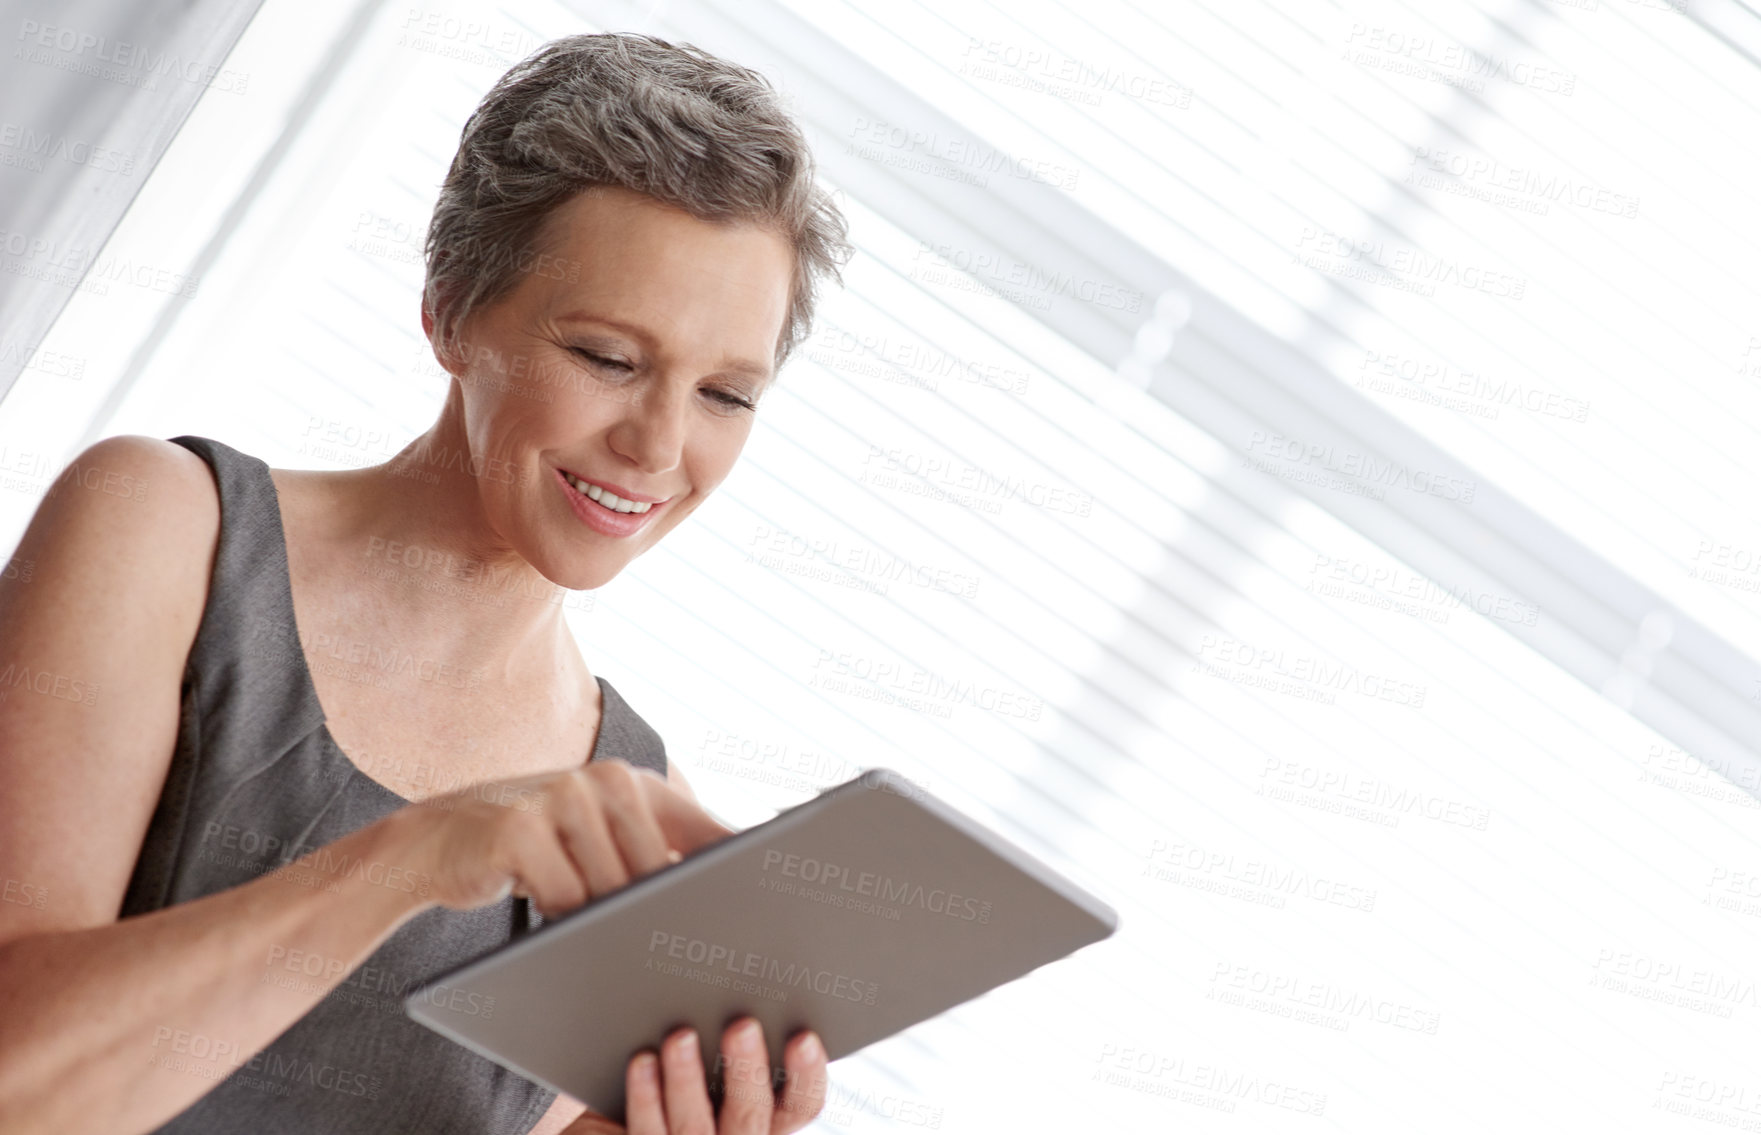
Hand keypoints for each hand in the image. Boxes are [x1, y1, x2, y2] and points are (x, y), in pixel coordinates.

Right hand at [383, 758, 733, 916]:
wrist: (439, 840)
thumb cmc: (536, 850)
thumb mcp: (602, 841)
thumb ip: (658, 855)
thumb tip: (728, 896)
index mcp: (639, 785)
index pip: (709, 832)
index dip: (743, 867)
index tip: (768, 902)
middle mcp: (607, 780)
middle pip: (659, 876)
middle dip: (649, 914)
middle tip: (633, 932)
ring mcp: (563, 797)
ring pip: (612, 893)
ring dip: (594, 918)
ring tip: (568, 902)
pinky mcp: (519, 828)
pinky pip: (564, 900)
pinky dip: (556, 917)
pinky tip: (537, 898)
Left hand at [563, 1017, 827, 1133]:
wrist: (627, 1123)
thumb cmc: (685, 1079)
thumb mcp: (723, 1064)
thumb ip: (734, 1034)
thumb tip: (744, 968)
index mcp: (764, 1118)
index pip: (800, 1103)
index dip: (807, 1074)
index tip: (804, 1037)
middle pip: (749, 1115)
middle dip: (745, 1069)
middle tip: (742, 1026)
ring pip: (693, 1126)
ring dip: (687, 1080)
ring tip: (680, 1038)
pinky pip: (646, 1129)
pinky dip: (645, 1095)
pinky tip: (642, 1061)